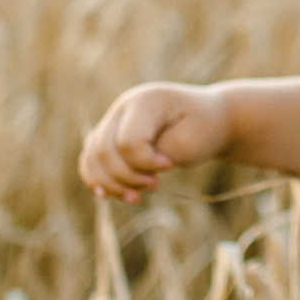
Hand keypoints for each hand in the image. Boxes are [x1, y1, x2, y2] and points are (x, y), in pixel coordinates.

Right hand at [78, 83, 231, 201]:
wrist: (208, 120)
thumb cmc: (202, 129)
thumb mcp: (190, 142)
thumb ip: (159, 153)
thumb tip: (126, 168)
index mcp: (145, 101)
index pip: (128, 141)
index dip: (146, 163)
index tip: (170, 166)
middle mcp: (123, 107)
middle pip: (104, 150)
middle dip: (127, 177)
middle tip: (155, 186)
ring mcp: (114, 120)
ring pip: (92, 156)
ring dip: (111, 183)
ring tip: (136, 198)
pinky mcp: (110, 135)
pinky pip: (90, 159)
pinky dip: (97, 179)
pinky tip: (109, 195)